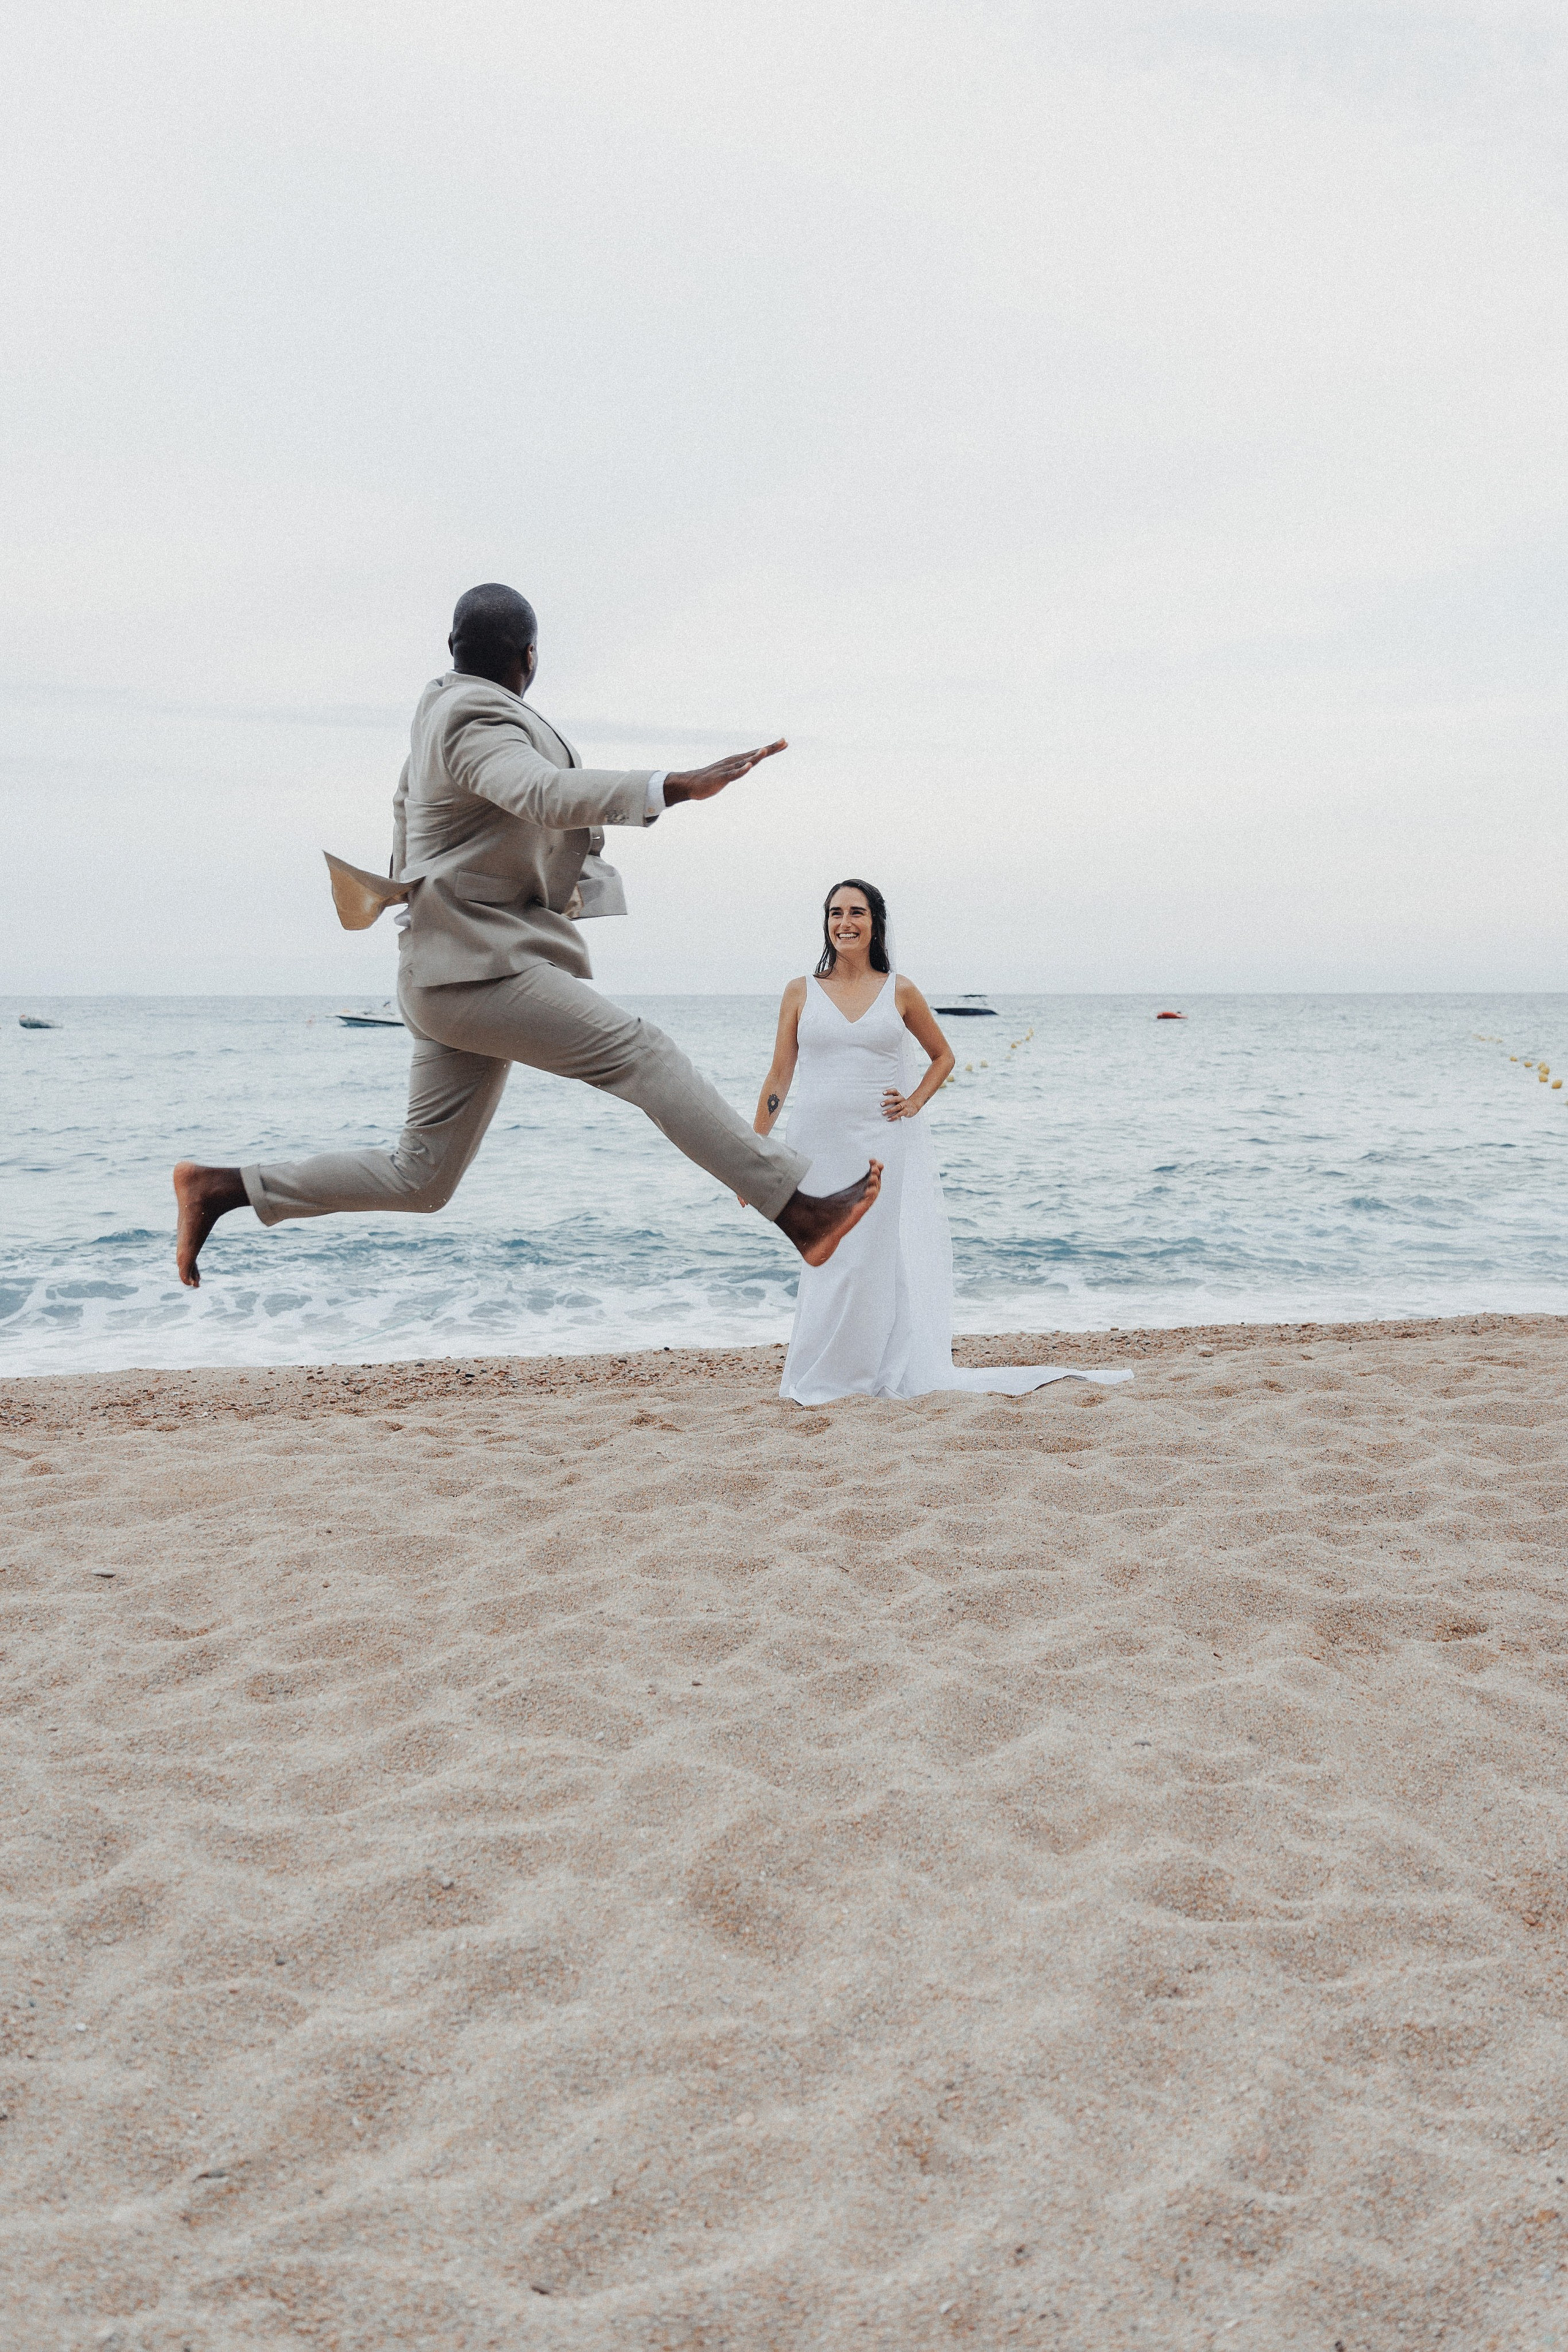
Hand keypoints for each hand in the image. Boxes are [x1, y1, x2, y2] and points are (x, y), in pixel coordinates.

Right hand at [663, 739, 786, 804]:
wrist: (691, 784)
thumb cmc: (711, 779)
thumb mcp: (730, 772)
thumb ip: (739, 768)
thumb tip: (749, 765)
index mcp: (738, 760)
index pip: (758, 753)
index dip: (771, 748)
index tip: (785, 742)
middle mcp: (735, 761)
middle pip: (755, 754)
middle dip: (770, 749)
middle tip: (784, 741)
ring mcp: (728, 768)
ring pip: (745, 761)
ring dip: (755, 757)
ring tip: (765, 750)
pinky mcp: (721, 777)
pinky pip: (733, 774)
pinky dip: (741, 770)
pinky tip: (748, 766)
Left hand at [881, 1088, 918, 1120]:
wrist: (913, 1107)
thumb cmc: (901, 1103)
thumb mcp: (897, 1099)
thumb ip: (890, 1100)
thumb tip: (876, 1103)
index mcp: (898, 1095)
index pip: (894, 1091)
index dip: (889, 1091)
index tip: (883, 1093)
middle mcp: (901, 1099)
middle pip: (895, 1099)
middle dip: (888, 1101)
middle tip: (881, 1104)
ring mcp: (904, 1105)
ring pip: (897, 1107)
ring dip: (890, 1110)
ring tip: (883, 1113)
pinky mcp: (906, 1111)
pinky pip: (899, 1114)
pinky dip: (894, 1117)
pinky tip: (888, 1119)